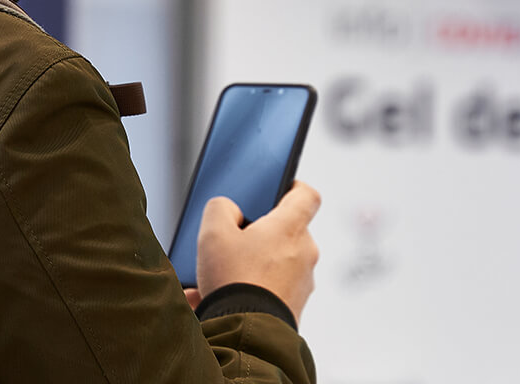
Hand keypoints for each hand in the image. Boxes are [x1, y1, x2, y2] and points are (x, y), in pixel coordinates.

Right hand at [194, 181, 320, 323]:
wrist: (248, 333)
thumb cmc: (234, 279)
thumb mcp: (213, 232)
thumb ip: (220, 208)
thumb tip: (229, 209)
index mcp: (290, 227)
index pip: (306, 194)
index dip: (291, 186)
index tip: (278, 188)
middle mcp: (304, 252)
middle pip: (286, 230)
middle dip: (259, 233)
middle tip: (232, 238)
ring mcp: (303, 282)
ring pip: (277, 262)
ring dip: (251, 263)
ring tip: (216, 275)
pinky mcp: (294, 306)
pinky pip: (272, 288)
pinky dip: (251, 288)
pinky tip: (218, 297)